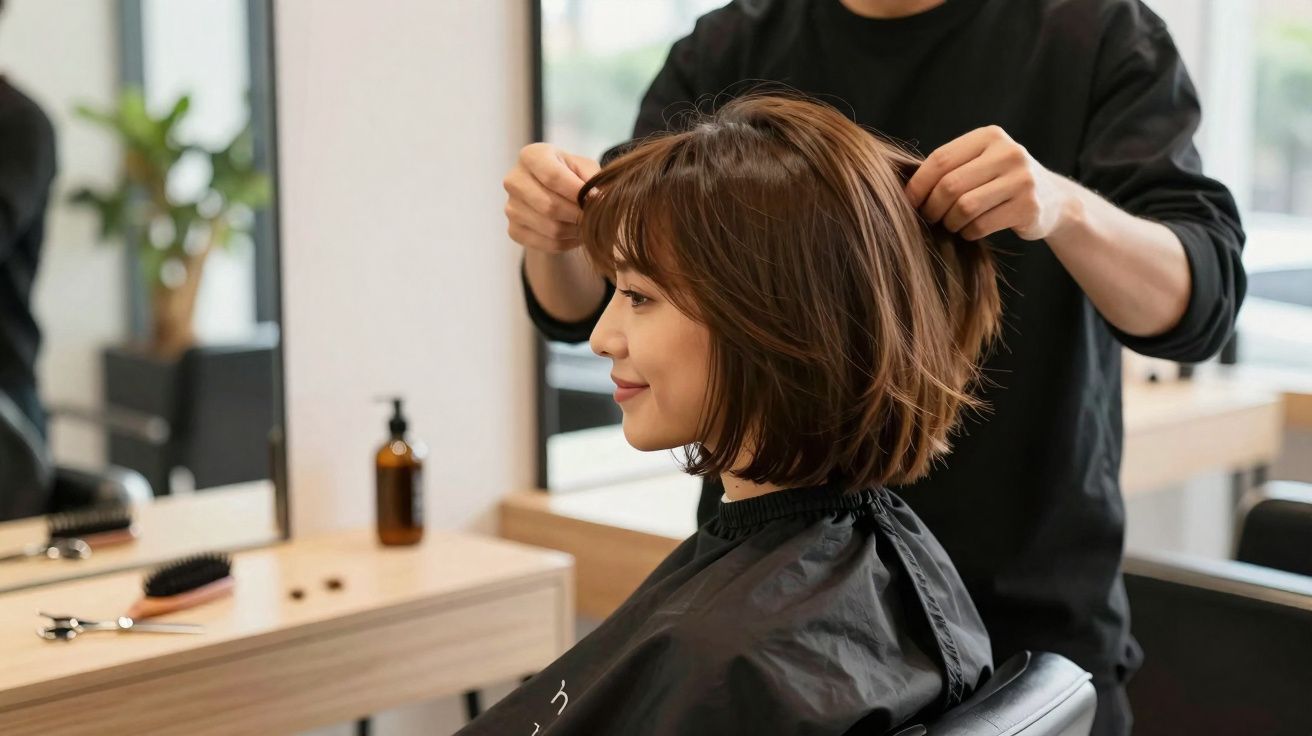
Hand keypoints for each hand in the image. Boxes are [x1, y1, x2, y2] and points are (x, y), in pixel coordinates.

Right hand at [502, 143, 600, 252]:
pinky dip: (567, 242)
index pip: (552, 176)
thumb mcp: (585, 168)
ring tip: (587, 224)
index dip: (577, 191)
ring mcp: (510, 208)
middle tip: (594, 216)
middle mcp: (514, 180)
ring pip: (550, 228)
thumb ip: (593, 178)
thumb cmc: (571, 175)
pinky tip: (575, 233)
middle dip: (577, 214)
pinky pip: (547, 243)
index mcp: (531, 156)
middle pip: (549, 205)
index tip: (597, 199)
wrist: (552, 194)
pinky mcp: (514, 230)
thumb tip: (598, 198)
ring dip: (575, 230)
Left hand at [905, 126, 1074, 241]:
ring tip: (951, 223)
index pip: (940, 160)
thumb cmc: (999, 182)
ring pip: (964, 207)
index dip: (917, 184)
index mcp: (989, 136)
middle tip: (928, 218)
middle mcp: (1009, 153)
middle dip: (931, 207)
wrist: (1053, 200)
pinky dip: (968, 232)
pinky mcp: (1029, 207)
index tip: (907, 202)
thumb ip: (949, 167)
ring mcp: (1022, 179)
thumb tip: (899, 186)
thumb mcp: (979, 162)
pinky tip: (970, 230)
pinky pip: (981, 225)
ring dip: (950, 222)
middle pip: (950, 185)